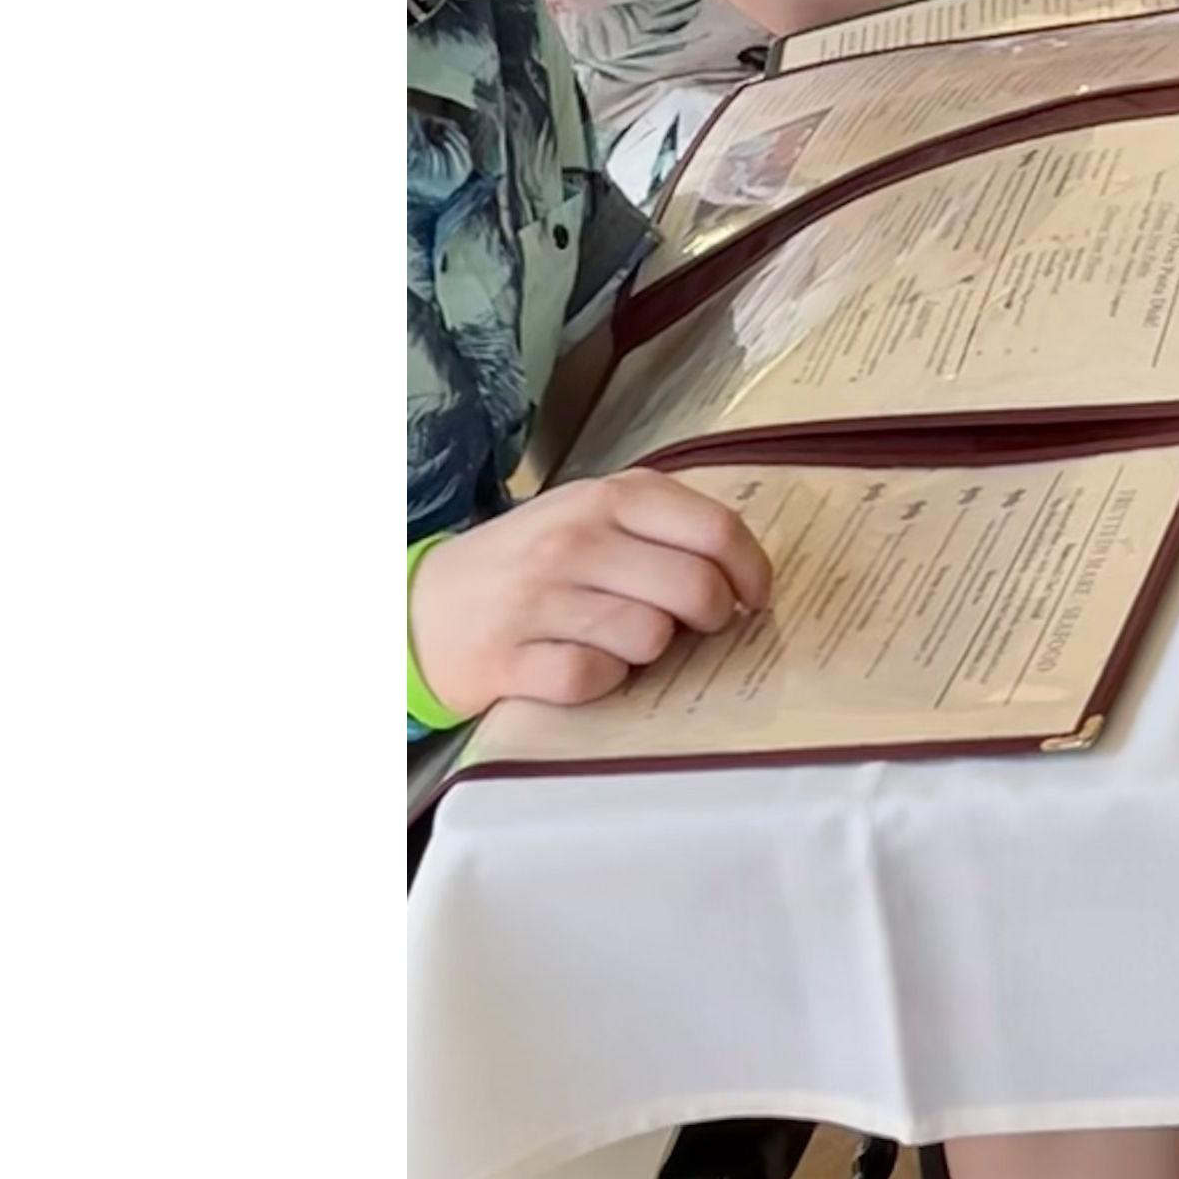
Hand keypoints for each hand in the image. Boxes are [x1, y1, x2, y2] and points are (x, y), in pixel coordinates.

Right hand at [411, 474, 770, 720]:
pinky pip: (594, 679)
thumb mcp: (591, 516)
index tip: (755, 597)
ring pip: (649, 637)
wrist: (423, 607)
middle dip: (711, 617)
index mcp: (608, 497)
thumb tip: (743, 573)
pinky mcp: (508, 659)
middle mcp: (575, 540)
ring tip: (625, 639)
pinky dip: (601, 681)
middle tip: (696, 625)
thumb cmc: (530, 562)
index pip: (715, 529)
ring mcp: (539, 599)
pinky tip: (582, 664)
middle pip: (694, 588)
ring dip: (651, 650)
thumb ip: (662, 528)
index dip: (752, 570)